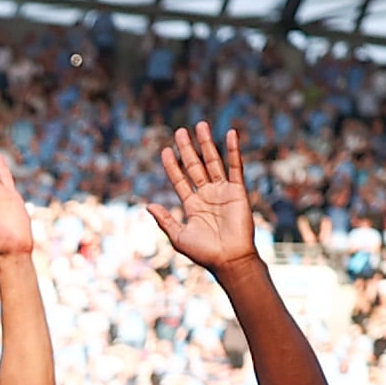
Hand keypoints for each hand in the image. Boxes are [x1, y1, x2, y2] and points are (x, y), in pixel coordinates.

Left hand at [145, 123, 255, 274]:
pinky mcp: (237, 191)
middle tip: (180, 131)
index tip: (165, 150)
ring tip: (200, 125)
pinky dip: (233, 150)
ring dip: (207, 143)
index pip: (179, 180)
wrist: (229, 259)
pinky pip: (235, 167)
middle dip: (187, 148)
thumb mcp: (178, 236)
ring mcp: (222, 191)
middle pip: (194, 166)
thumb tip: (148, 205)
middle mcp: (206, 195)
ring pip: (213, 162)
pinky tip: (230, 134)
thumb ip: (164, 220)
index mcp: (192, 206)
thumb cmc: (204, 253)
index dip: (172, 165)